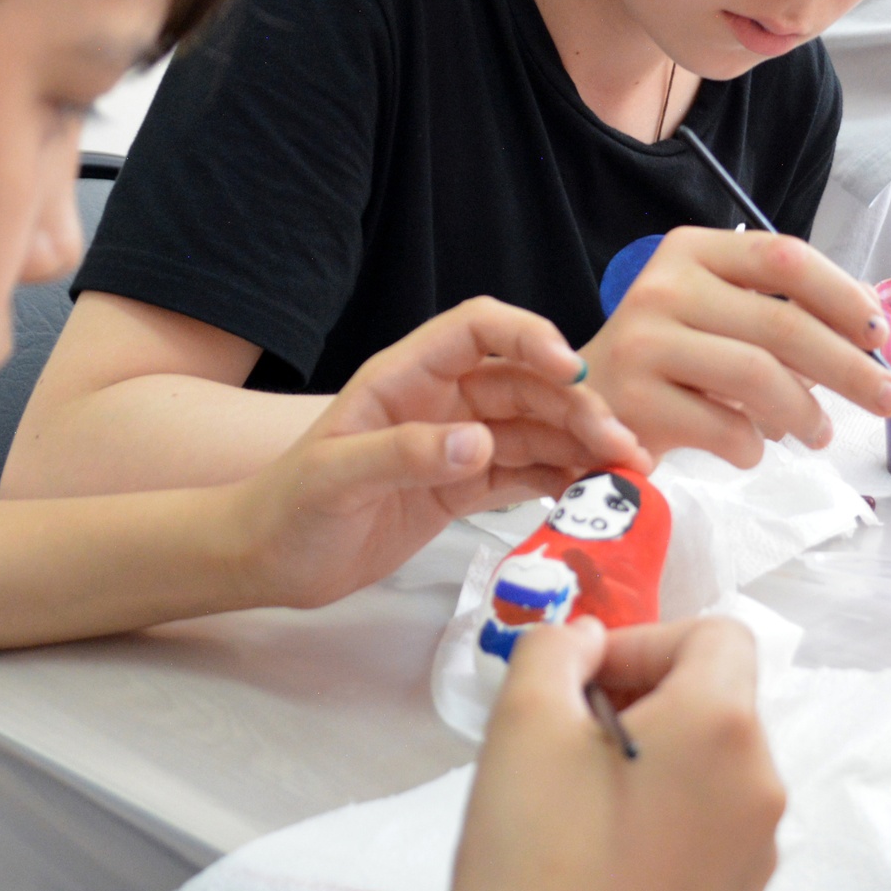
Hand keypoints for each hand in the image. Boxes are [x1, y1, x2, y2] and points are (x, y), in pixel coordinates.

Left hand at [230, 298, 638, 608]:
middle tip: (620, 446)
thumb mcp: (335, 480)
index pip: (478, 329)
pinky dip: (560, 478)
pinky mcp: (460, 486)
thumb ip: (404, 455)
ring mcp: (453, 443)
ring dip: (580, 444)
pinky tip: (591, 492)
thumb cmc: (287, 511)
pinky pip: (522, 471)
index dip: (528, 336)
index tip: (570, 370)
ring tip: (625, 473)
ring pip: (533, 428)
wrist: (265, 561)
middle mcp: (438, 400)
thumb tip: (479, 442)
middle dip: (576, 406)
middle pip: (522, 383)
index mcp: (405, 377)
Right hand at [438, 618, 782, 890]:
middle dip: (644, 696)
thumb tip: (587, 641)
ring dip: (653, 756)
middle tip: (566, 735)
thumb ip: (557, 647)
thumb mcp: (523, 721)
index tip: (579, 684)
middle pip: (717, 699)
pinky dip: (664, 816)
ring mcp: (757, 857)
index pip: (715, 634)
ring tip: (576, 797)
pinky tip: (599, 853)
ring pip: (713, 766)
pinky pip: (710, 828)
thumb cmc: (532, 859)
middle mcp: (762, 788)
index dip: (642, 640)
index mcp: (724, 729)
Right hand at [581, 227, 890, 466]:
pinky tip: (755, 449)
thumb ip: (786, 313)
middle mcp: (663, 285)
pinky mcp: (635, 401)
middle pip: (780, 324)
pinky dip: (755, 446)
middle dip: (849, 367)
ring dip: (806, 413)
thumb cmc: (672, 358)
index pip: (783, 258)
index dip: (842, 295)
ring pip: (757, 376)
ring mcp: (644, 341)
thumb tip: (872, 331)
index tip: (881, 334)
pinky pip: (724, 428)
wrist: (587, 403)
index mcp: (692, 250)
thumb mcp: (723, 316)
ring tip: (821, 434)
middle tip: (889, 400)